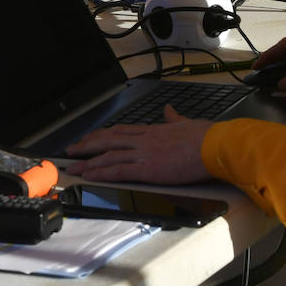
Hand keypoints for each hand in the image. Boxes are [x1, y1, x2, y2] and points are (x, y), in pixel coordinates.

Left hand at [65, 106, 214, 184]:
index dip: (103, 135)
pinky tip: (90, 175)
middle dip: (87, 145)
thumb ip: (174, 118)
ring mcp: (144, 154)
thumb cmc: (205, 136)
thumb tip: (169, 110)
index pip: (121, 131)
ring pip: (108, 156)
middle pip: (108, 140)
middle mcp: (144, 140)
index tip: (91, 137)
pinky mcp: (148, 169)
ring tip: (74, 166)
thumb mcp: (186, 122)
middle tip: (71, 150)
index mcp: (153, 131)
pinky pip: (119, 171)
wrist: (214, 145)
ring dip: (89, 161)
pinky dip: (102, 173)